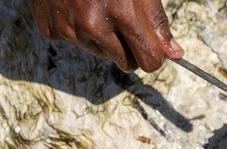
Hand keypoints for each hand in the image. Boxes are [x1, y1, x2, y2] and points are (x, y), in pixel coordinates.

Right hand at [28, 0, 184, 71]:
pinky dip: (80, 31)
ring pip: (101, 54)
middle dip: (131, 51)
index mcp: (121, 12)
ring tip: (97, 9)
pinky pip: (76, 43)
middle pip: (127, 64)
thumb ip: (157, 20)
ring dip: (104, 39)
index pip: (149, 61)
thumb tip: (174, 53)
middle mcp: (93, 25)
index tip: (153, 48)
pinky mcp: (52, 30)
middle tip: (125, 26)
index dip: (154, 56)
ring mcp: (70, 29)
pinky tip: (77, 8)